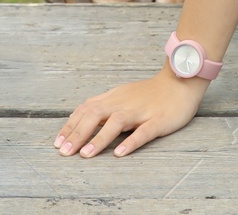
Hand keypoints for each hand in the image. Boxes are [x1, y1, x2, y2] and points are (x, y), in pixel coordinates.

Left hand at [55, 67, 208, 158]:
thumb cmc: (150, 93)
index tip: (58, 142)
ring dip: (99, 139)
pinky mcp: (158, 120)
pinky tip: (120, 153)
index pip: (86, 110)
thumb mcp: (122, 95)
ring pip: (116, 123)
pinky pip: (143, 131)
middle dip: (78, 134)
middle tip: (64, 152)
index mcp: (113, 98)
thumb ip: (103, 105)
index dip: (71, 126)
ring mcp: (141, 112)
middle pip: (95, 115)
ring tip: (86, 154)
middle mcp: (123, 104)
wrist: (180, 82)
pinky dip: (131, 142)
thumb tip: (81, 116)